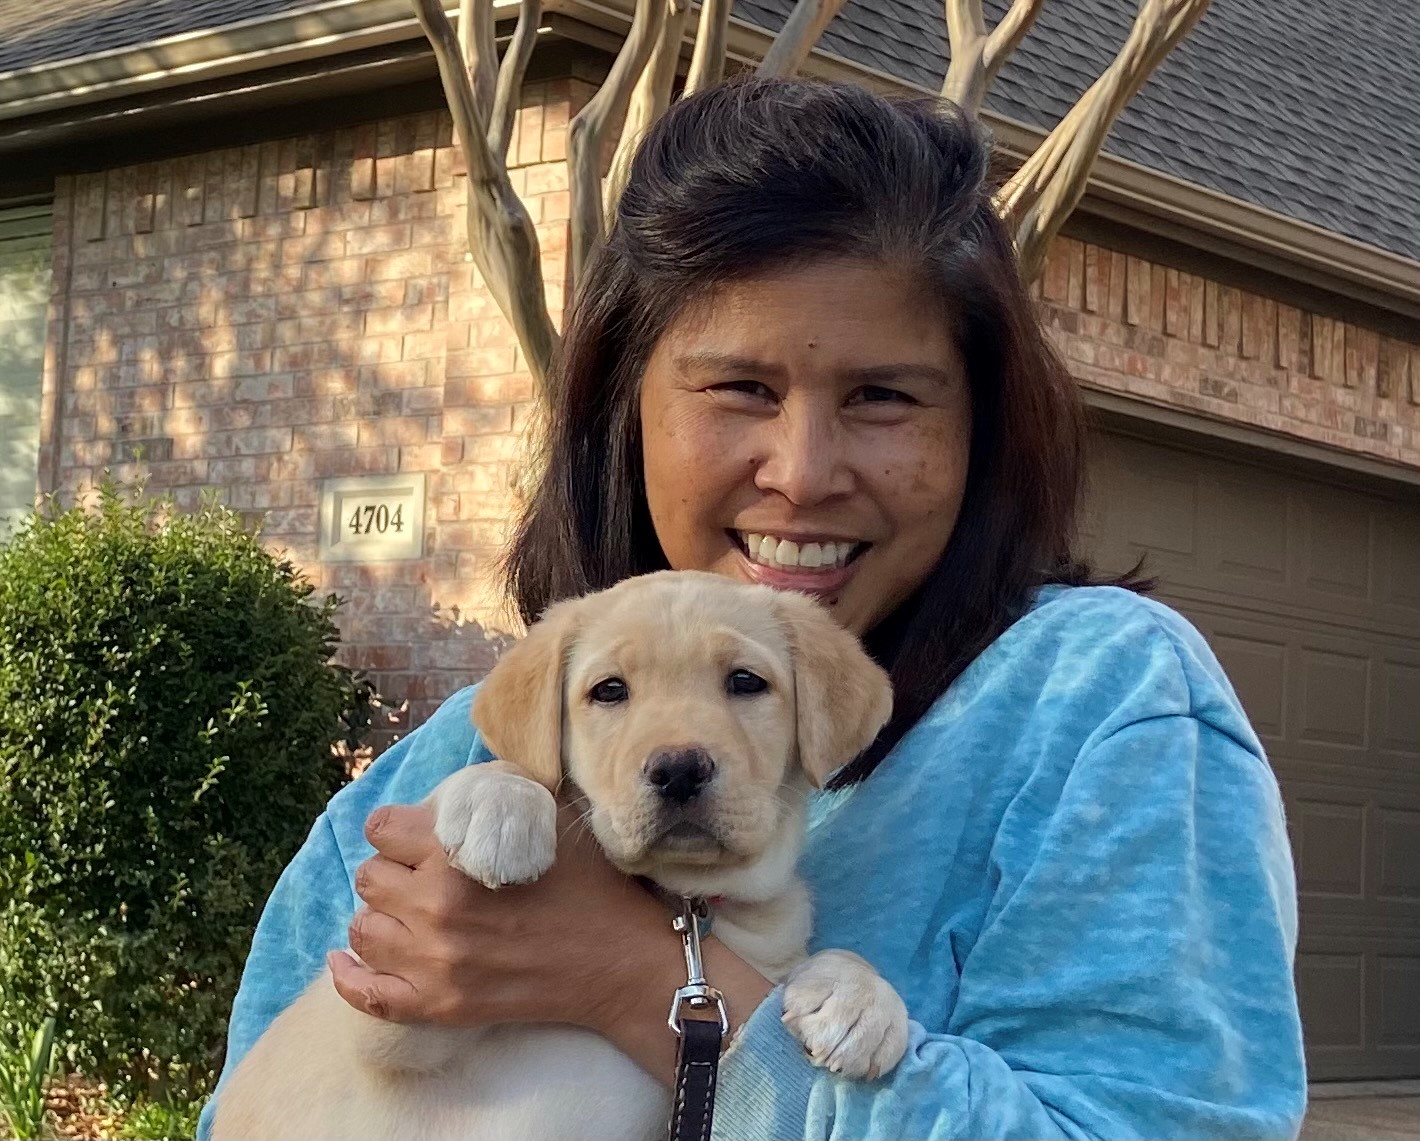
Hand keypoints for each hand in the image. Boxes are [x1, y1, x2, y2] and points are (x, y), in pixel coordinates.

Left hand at [329, 798, 665, 1028]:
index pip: (382, 828)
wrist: (620, 962)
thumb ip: (500, 796)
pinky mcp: (440, 1004)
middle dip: (391, 870)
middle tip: (418, 875)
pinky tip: (345, 959)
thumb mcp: (550, 817)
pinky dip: (350, 975)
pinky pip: (369, 994)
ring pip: (363, 929)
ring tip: (402, 912)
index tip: (414, 835)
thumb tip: (465, 783)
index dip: (398, 828)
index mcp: (459, 854)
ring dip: (378, 915)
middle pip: (370, 877)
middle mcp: (437, 906)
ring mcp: (435, 961)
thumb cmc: (592, 884)